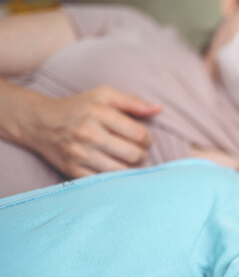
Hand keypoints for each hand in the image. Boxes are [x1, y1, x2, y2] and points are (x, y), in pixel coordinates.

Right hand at [24, 86, 161, 177]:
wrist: (40, 123)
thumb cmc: (79, 107)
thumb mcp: (104, 95)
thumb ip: (133, 102)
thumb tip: (159, 109)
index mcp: (99, 113)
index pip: (139, 134)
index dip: (149, 140)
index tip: (146, 141)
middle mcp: (88, 133)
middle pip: (133, 154)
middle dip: (142, 155)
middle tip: (139, 152)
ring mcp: (79, 154)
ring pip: (121, 171)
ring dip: (131, 169)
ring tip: (129, 161)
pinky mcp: (73, 170)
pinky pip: (104, 181)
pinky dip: (114, 178)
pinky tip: (115, 169)